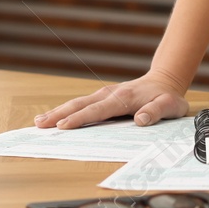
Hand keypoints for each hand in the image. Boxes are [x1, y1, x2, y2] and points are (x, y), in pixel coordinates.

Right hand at [34, 70, 189, 128]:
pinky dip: (65, 111)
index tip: (62, 126)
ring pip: (78, 103)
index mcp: (123, 98)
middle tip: (40, 125)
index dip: (80, 118)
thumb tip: (141, 120)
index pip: (98, 110)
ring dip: (58, 112)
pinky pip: (81, 104)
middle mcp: (110, 94)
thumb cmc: (166, 97)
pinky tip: (52, 118)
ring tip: (38, 122)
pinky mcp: (102, 98)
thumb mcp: (170, 105)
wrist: (165, 81)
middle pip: (81, 104)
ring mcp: (104, 94)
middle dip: (59, 114)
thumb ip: (157, 112)